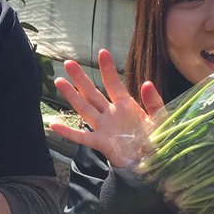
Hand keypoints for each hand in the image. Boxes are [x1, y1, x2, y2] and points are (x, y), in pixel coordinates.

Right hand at [51, 49, 164, 167]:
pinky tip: (53, 125)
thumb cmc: (156, 139)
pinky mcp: (100, 142)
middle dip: (80, 78)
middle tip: (69, 63)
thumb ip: (154, 101)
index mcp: (126, 105)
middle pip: (92, 92)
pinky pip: (81, 136)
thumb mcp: (159, 118)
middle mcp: (110, 113)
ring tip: (59, 82)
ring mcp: (103, 127)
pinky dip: (68, 132)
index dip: (108, 69)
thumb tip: (147, 83)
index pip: (114, 84)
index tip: (103, 52)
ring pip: (84, 108)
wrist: (152, 162)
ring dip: (71, 96)